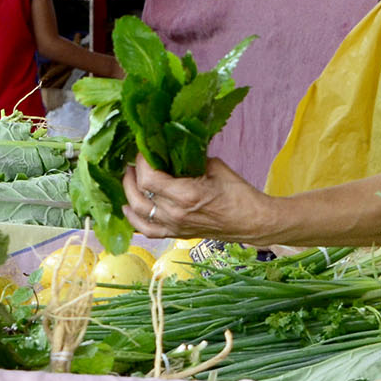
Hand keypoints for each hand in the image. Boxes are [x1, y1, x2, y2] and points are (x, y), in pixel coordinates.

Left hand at [122, 154, 272, 242]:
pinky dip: (134, 219)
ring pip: (138, 213)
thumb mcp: (215, 167)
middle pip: (139, 194)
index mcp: (186, 195)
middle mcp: (175, 214)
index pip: (148, 178)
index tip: (143, 149)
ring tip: (129, 178)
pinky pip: (147, 230)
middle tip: (133, 160)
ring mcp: (174, 227)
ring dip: (129, 193)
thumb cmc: (238, 194)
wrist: (252, 222)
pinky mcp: (176, 234)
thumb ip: (190, 158)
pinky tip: (128, 208)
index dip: (141, 162)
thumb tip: (172, 146)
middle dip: (132, 175)